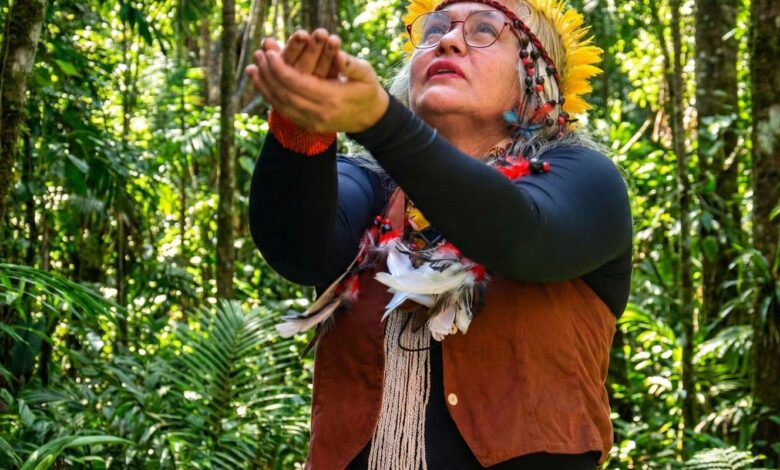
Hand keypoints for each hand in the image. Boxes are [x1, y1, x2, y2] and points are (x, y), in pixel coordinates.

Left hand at [244, 38, 388, 133]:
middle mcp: (319, 113)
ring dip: (264, 87)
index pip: (297, 83)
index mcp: (332, 98)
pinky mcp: (307, 126)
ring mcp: (312, 122)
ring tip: (253, 69)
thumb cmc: (367, 90)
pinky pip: (283, 112)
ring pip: (280, 105)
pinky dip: (270, 98)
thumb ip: (351, 65)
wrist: (370, 118)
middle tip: (258, 56)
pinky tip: (262, 84)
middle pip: (284, 94)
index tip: (270, 53)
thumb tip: (337, 55)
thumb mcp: (366, 74)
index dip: (279, 68)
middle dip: (268, 74)